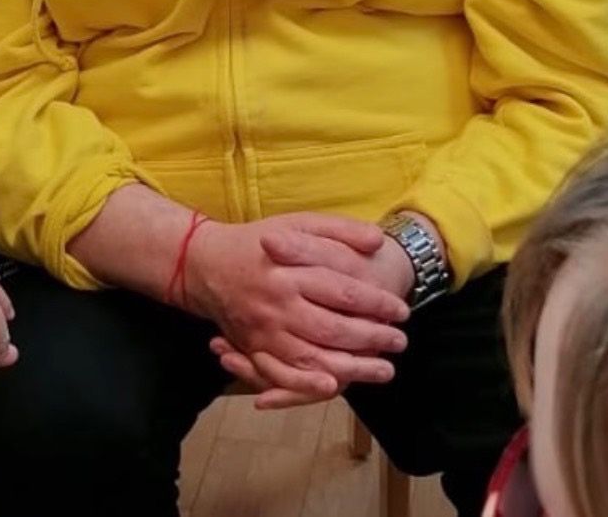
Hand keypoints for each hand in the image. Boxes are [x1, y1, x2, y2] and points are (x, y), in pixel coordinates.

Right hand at [183, 215, 409, 409]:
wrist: (206, 263)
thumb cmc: (258, 241)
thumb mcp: (297, 222)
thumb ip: (338, 230)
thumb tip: (378, 241)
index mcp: (290, 269)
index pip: (344, 292)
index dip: (377, 304)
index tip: (402, 310)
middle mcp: (277, 303)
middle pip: (333, 329)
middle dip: (373, 338)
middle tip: (400, 340)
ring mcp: (264, 330)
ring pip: (313, 357)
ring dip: (353, 368)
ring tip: (385, 369)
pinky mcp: (253, 348)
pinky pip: (283, 374)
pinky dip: (308, 384)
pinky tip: (335, 385)